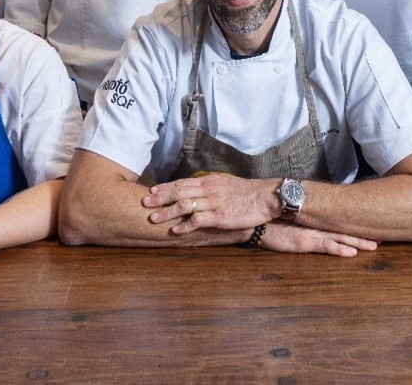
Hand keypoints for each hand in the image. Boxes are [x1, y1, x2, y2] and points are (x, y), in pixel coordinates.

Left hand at [143, 175, 278, 233]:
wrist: (267, 197)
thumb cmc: (248, 193)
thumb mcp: (227, 185)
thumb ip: (212, 188)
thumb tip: (199, 190)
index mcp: (210, 181)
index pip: (182, 183)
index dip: (166, 187)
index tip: (152, 190)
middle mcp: (209, 189)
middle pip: (178, 192)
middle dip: (159, 197)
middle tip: (144, 202)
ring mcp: (213, 203)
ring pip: (184, 205)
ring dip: (167, 212)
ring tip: (152, 218)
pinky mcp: (220, 216)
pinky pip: (198, 220)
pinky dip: (184, 225)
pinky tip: (174, 230)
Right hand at [257, 221, 376, 257]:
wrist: (257, 220)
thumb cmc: (272, 220)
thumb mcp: (293, 221)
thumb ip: (306, 222)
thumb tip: (316, 221)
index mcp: (315, 220)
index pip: (340, 221)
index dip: (356, 224)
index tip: (372, 225)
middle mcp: (316, 225)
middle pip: (345, 228)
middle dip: (363, 233)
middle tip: (382, 235)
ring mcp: (311, 233)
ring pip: (340, 238)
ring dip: (357, 242)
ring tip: (374, 246)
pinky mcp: (303, 242)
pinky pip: (325, 247)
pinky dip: (339, 250)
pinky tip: (352, 253)